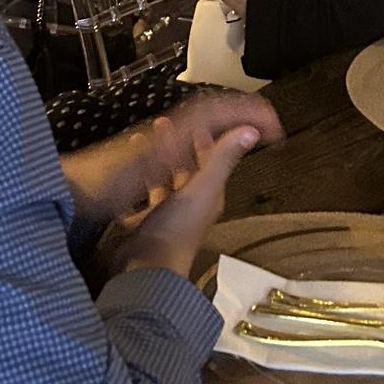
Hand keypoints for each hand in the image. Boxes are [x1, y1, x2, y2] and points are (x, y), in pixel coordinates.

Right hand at [61, 93, 280, 229]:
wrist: (148, 267)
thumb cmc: (177, 228)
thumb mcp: (202, 187)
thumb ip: (223, 157)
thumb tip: (251, 130)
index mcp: (208, 193)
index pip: (212, 158)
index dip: (207, 137)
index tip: (198, 116)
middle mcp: (192, 202)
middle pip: (188, 167)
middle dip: (179, 144)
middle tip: (164, 123)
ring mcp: (170, 213)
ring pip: (168, 179)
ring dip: (160, 159)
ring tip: (147, 140)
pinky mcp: (149, 221)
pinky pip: (148, 193)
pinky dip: (143, 177)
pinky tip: (132, 168)